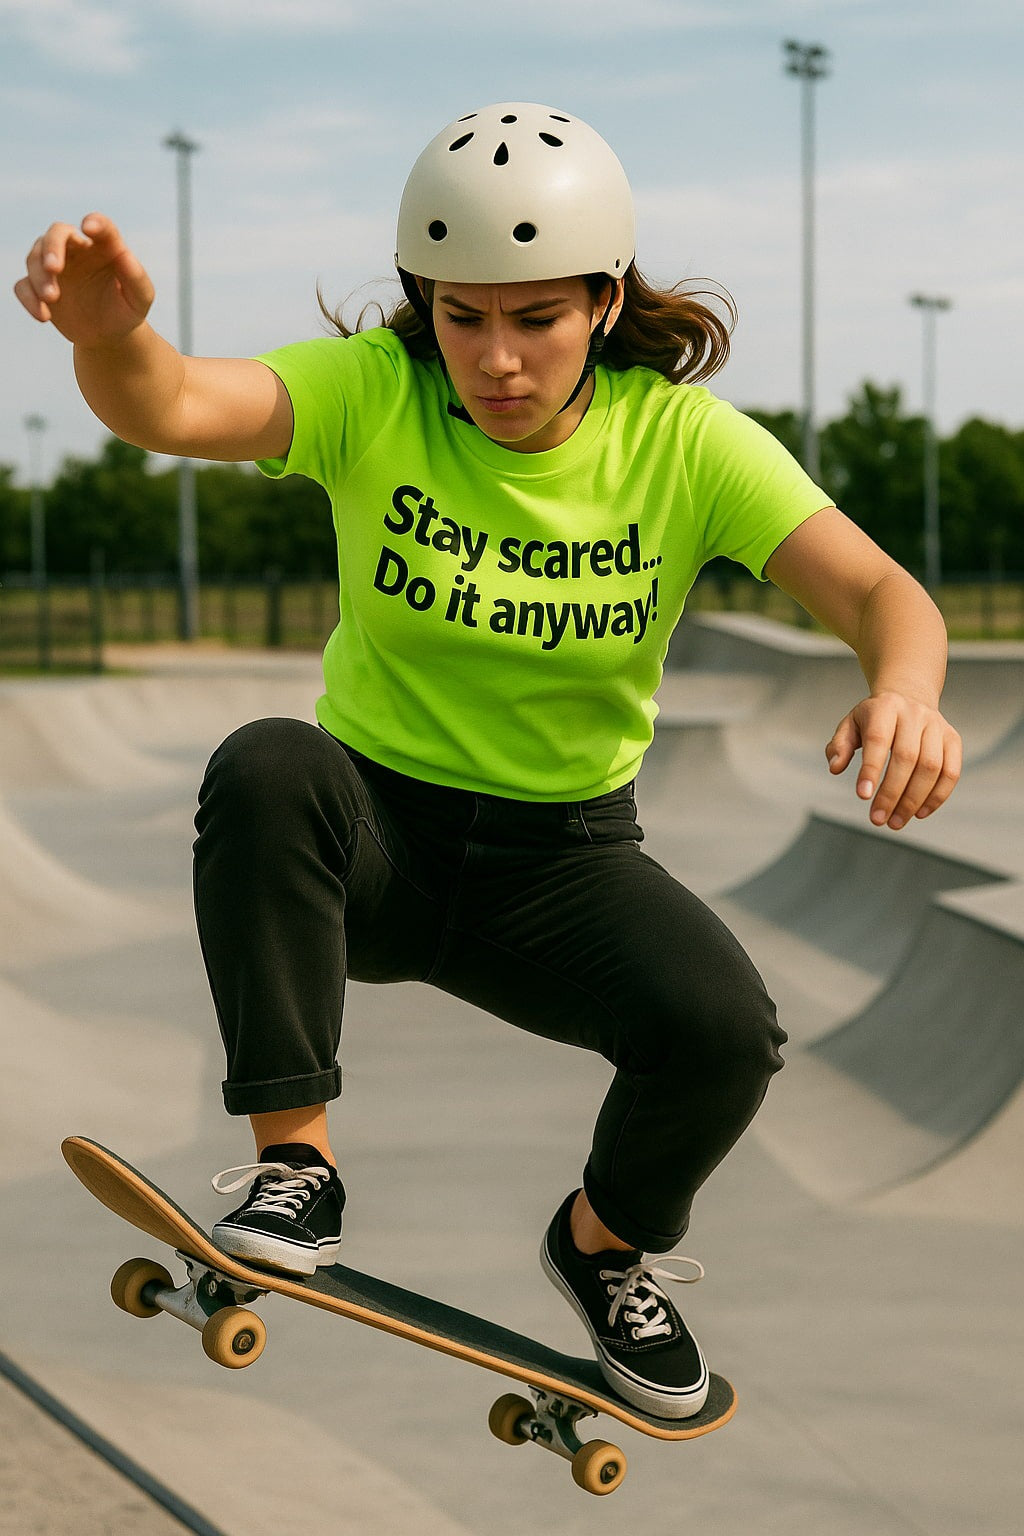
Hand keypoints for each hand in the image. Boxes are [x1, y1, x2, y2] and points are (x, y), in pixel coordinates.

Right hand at [14, 213, 153, 348]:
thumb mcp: (140, 299)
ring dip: (40, 276)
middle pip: (56, 233)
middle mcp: (76, 251)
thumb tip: (125, 254)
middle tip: (53, 268)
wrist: (109, 336)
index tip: (88, 228)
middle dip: (51, 247)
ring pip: (35, 257)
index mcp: (104, 247)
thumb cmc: (126, 311)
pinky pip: (23, 286)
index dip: (94, 223)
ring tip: (52, 298)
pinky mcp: (39, 288)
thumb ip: (137, 277)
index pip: (99, 225)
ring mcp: (55, 268)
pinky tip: (44, 316)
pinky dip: (29, 298)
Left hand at [826, 691, 961, 829]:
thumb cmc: (874, 719)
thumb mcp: (850, 725)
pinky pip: (951, 772)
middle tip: (878, 820)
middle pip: (907, 757)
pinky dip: (937, 797)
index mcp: (884, 708)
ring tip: (896, 822)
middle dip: (892, 793)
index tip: (863, 796)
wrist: (909, 697)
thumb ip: (839, 746)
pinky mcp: (953, 739)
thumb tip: (835, 768)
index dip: (871, 769)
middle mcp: (914, 714)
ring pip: (931, 767)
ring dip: (914, 800)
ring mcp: (937, 726)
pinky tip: (919, 813)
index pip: (878, 740)